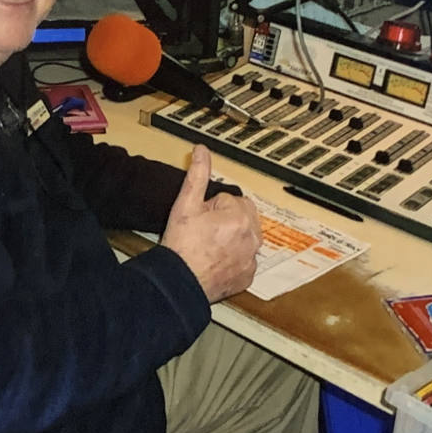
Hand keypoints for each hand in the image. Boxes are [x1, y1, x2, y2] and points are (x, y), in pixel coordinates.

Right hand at [161, 145, 261, 302]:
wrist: (178, 283)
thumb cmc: (181, 245)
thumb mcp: (185, 205)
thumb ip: (197, 174)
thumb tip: (202, 149)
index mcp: (240, 217)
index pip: (228, 201)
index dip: (210, 209)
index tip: (199, 221)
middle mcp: (253, 237)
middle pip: (241, 216)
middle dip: (225, 220)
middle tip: (203, 232)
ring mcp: (252, 258)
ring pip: (245, 236)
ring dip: (232, 237)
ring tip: (208, 247)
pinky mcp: (249, 276)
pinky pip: (245, 258)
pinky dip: (234, 258)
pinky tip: (215, 261)